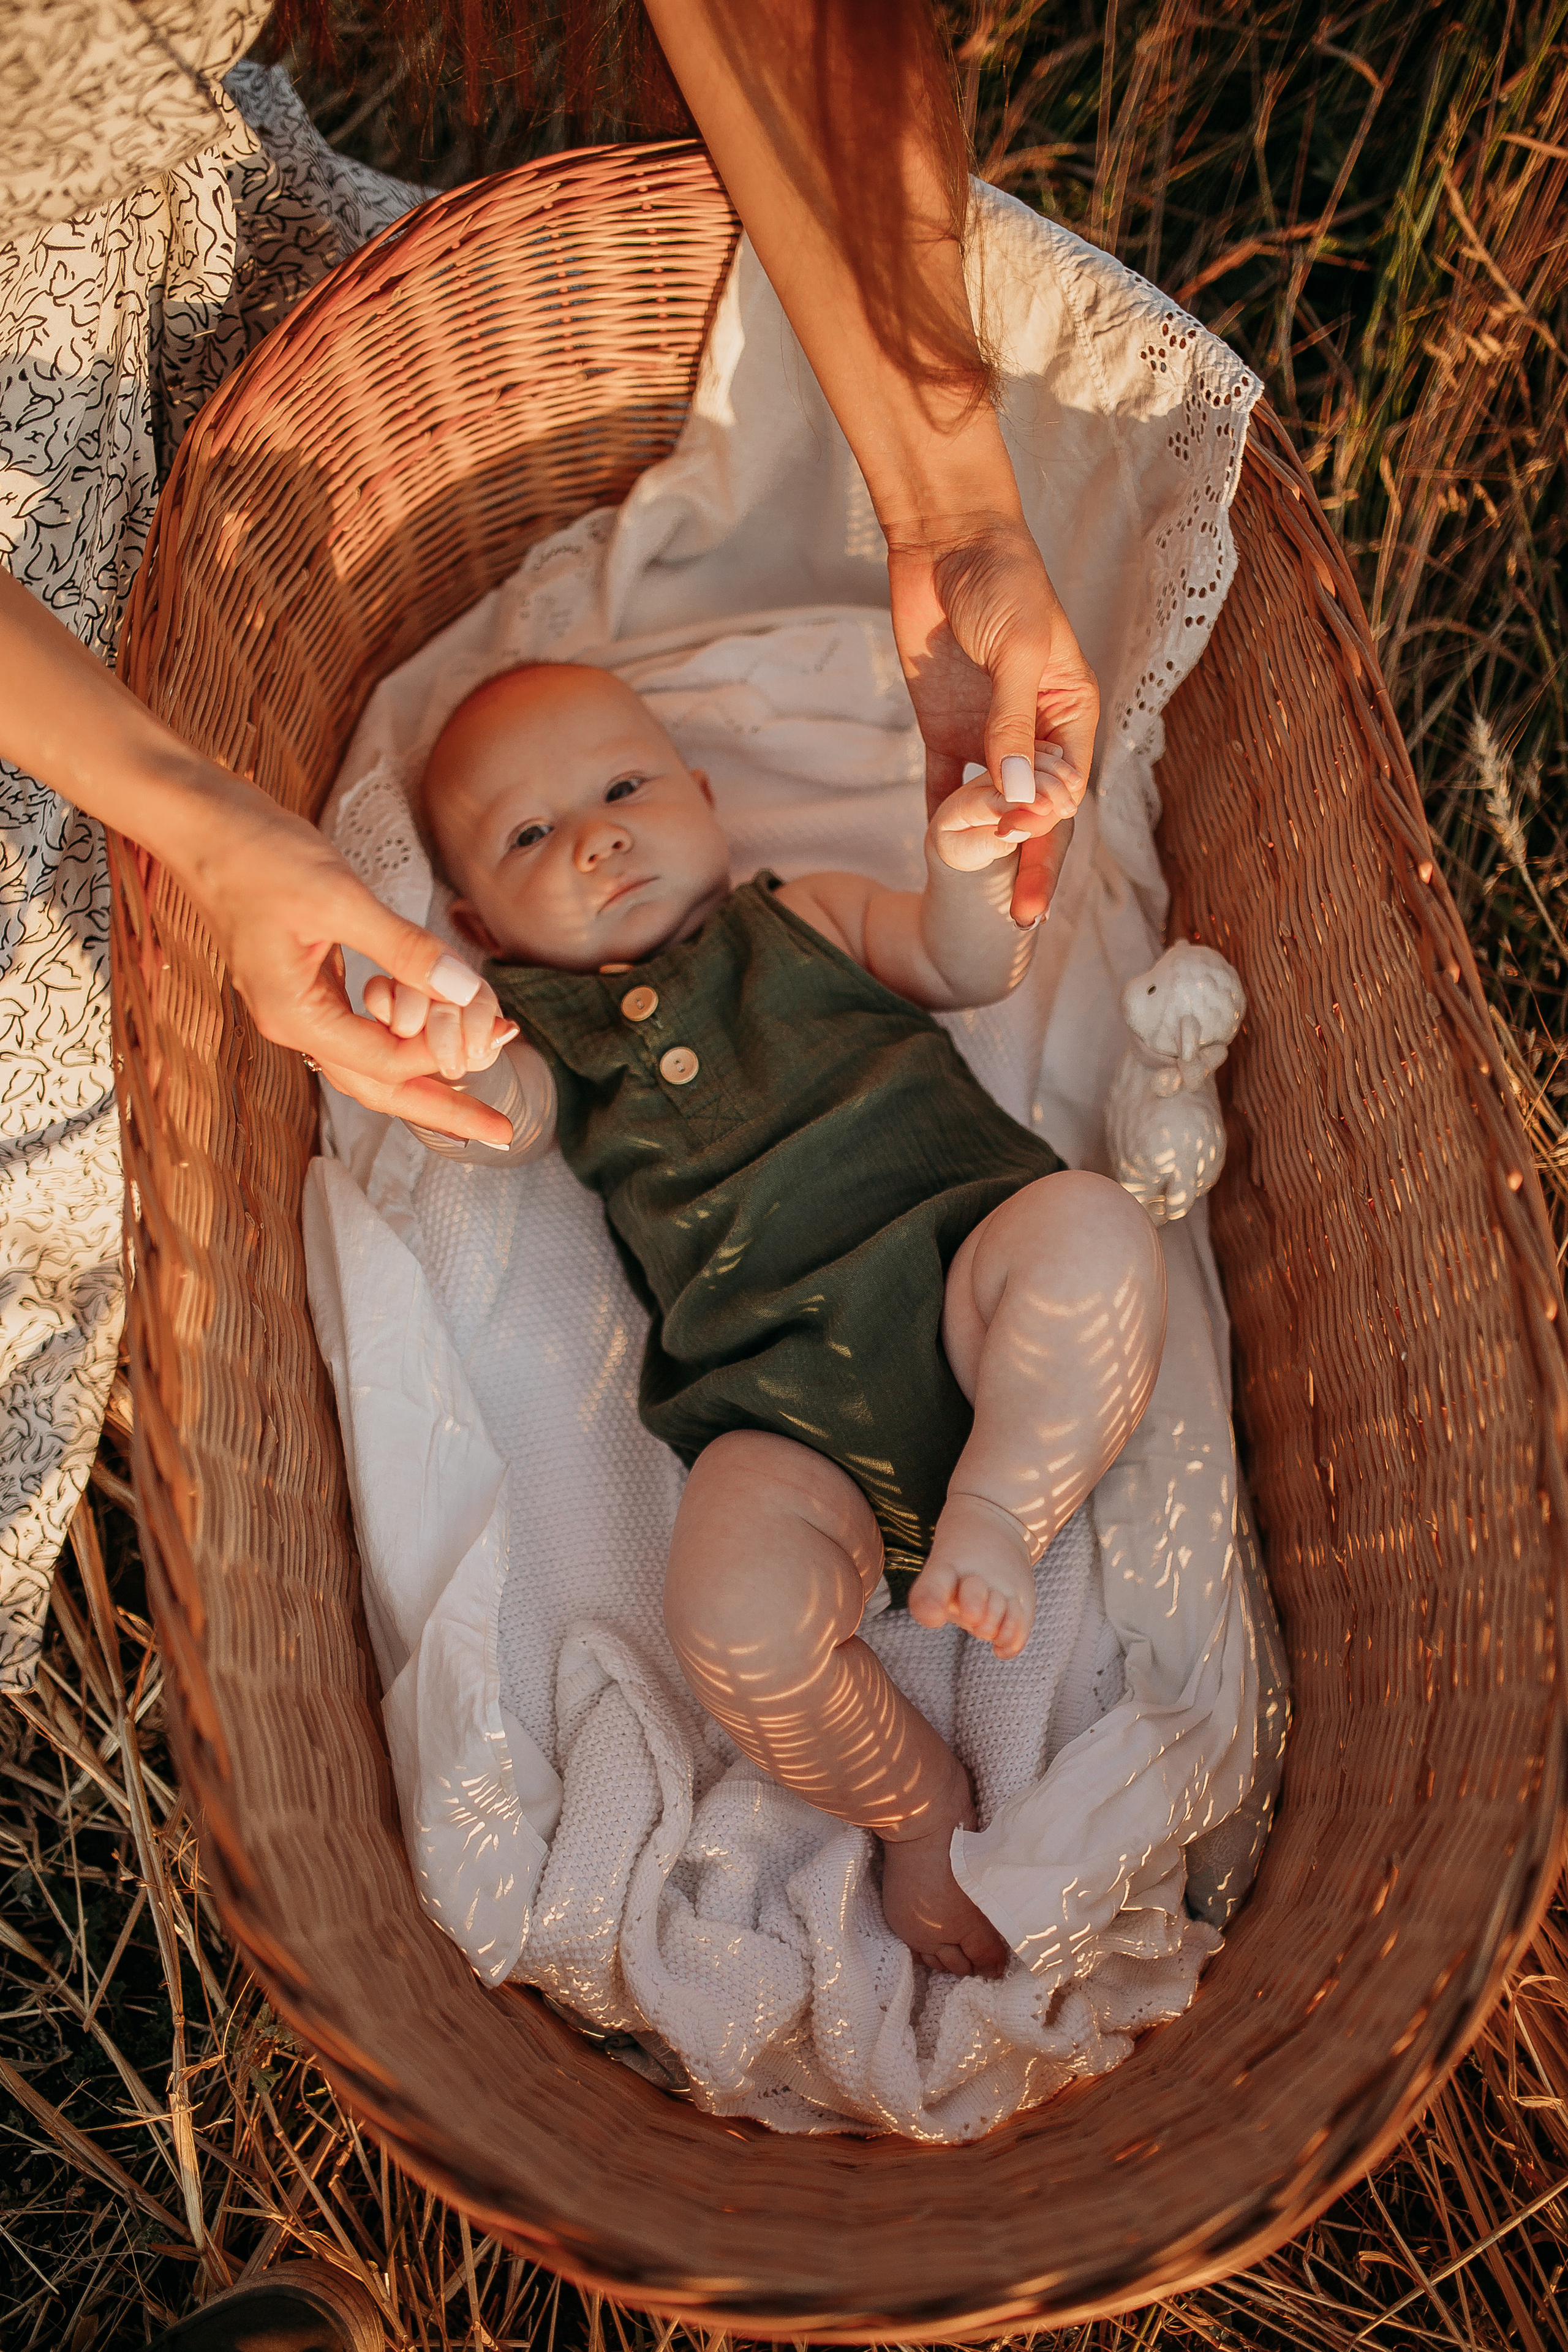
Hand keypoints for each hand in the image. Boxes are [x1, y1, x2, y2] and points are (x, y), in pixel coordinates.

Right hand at [171, 787, 516, 1144]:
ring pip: (369, 1062)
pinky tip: (437, 1027)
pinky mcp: (305, 983)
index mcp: (294, 1015)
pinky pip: (361, 1028)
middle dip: (442, 1108)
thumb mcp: (338, 897)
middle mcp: (292, 1023)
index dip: (446, 1056)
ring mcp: (296, 1006)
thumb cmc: (258, 854)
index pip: (385, 1062)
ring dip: (425, 1072)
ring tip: (483, 1079)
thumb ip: (402, 948)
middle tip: (502, 1130)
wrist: (202, 823)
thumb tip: (464, 989)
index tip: (502, 1037)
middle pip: (378, 1088)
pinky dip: (402, 1033)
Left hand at [887, 513, 1098, 924]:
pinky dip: (939, 821)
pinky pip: (943, 787)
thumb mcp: (1018, 649)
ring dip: (988, 854)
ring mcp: (988, 735)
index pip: (1065, 782)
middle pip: (1036, 812)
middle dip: (1030, 864)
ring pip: (991, 809)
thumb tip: (1014, 797)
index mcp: (1070, 713)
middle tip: (1022, 921)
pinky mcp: (944, 730)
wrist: (948, 540)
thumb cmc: (1002, 580)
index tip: (1019, 836)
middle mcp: (1034, 733)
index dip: (1047, 818)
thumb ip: (1012, 724)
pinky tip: (933, 860)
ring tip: (982, 905)